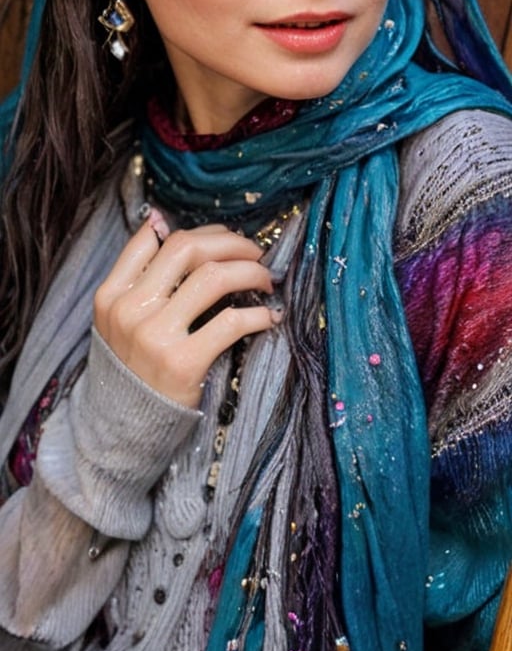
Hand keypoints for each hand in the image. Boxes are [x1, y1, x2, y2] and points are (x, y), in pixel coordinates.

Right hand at [94, 214, 281, 407]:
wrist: (124, 428)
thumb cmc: (132, 367)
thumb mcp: (120, 321)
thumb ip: (138, 277)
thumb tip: (159, 222)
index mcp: (112, 294)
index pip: (156, 240)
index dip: (201, 232)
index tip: (225, 240)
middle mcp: (130, 309)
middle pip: (188, 249)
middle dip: (231, 243)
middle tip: (255, 254)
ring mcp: (155, 336)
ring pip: (213, 278)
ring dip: (250, 272)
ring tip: (265, 280)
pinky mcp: (183, 362)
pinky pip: (231, 322)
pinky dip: (259, 314)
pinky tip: (269, 317)